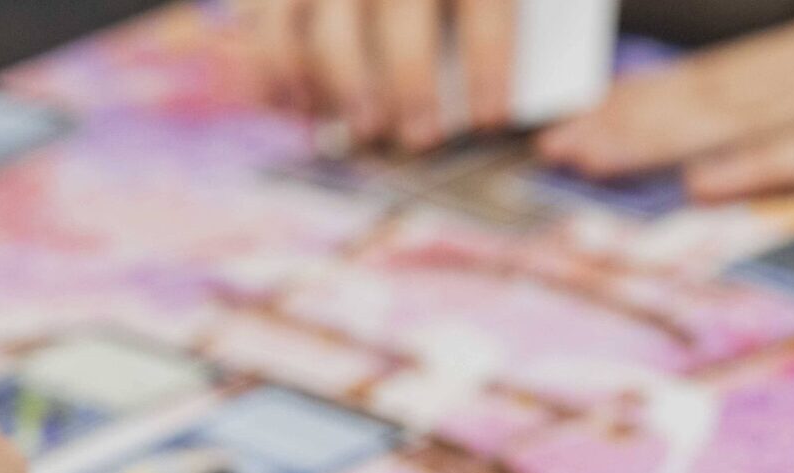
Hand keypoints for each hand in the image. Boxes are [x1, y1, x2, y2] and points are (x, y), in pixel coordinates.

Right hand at [245, 0, 516, 149]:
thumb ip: (507, 24)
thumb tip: (528, 102)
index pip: (480, 0)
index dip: (486, 61)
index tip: (489, 119)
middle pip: (397, 5)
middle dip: (408, 80)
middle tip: (419, 138)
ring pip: (322, 22)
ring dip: (341, 83)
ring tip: (364, 129)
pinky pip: (265, 22)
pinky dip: (276, 71)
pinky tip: (300, 109)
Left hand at [538, 0, 793, 200]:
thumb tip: (764, 150)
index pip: (714, 77)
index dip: (635, 103)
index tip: (565, 128)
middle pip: (708, 95)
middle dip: (621, 124)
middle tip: (543, 152)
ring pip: (746, 116)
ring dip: (663, 139)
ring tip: (592, 160)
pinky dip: (766, 164)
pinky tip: (711, 181)